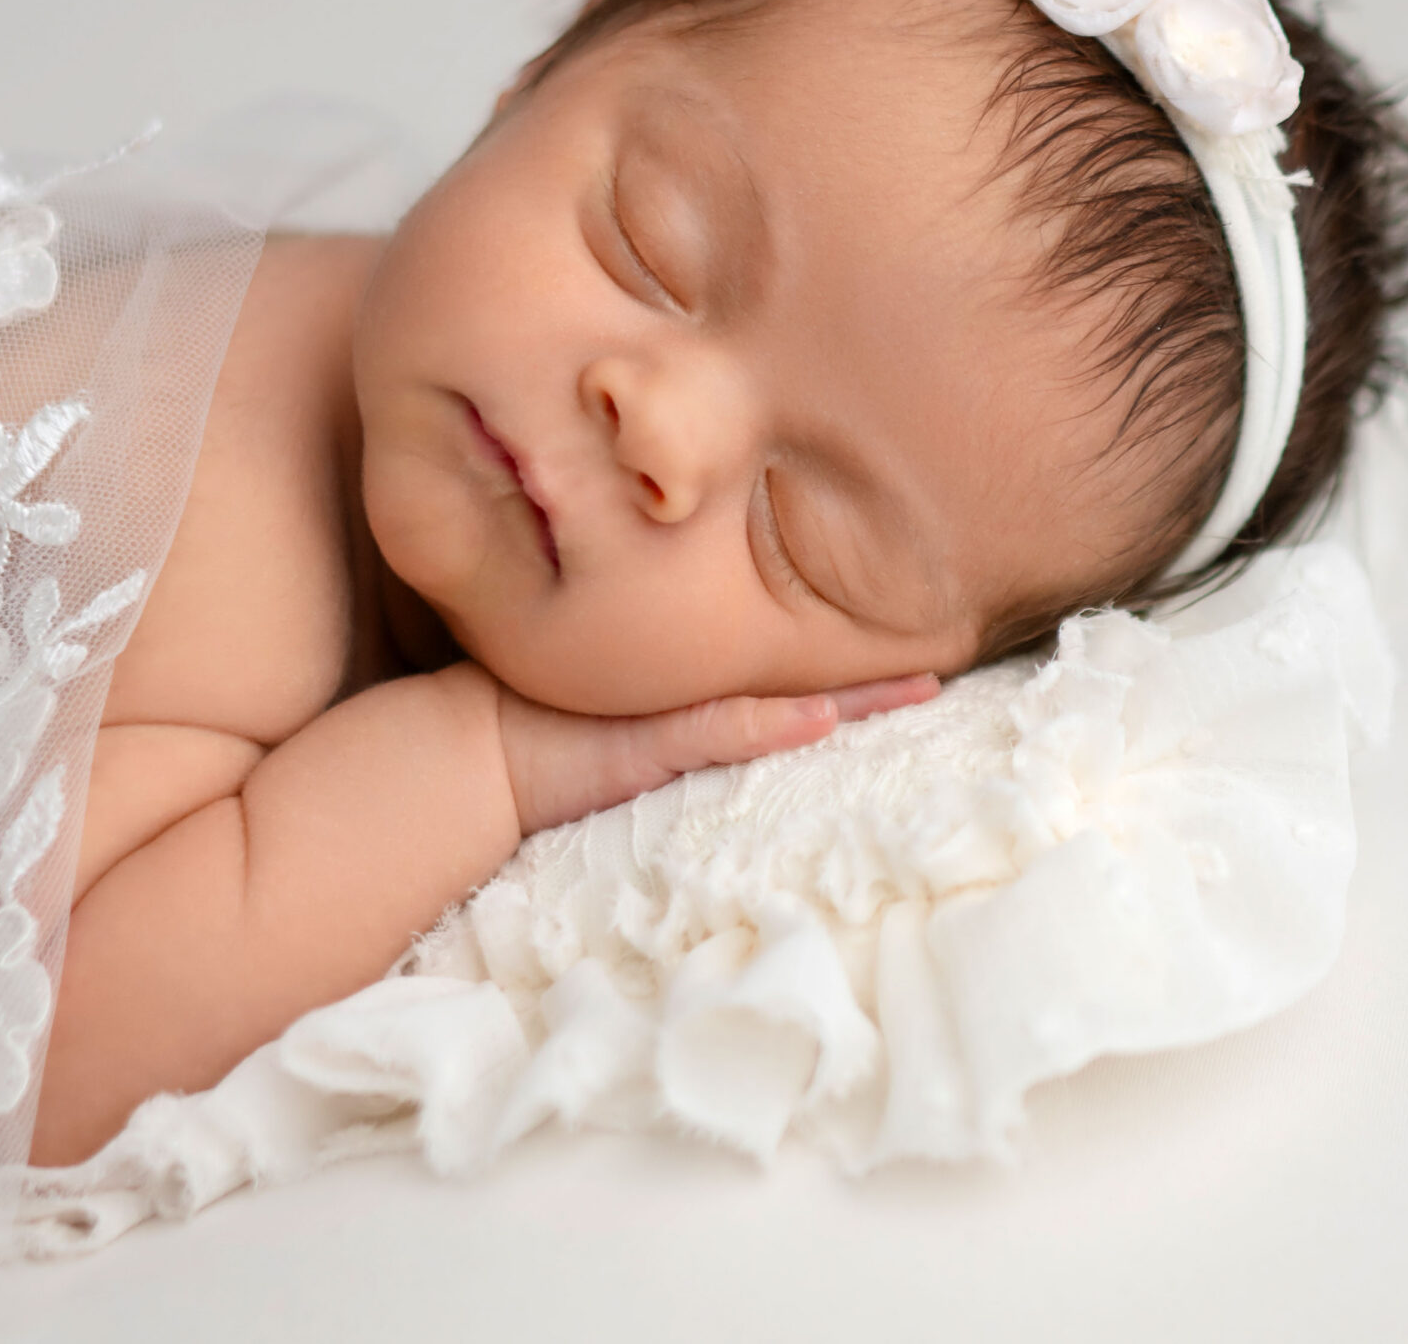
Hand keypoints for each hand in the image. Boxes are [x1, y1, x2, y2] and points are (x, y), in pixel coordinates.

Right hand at [487, 667, 940, 835]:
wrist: (463, 750)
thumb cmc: (523, 733)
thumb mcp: (603, 726)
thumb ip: (663, 721)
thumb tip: (723, 717)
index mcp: (684, 689)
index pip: (781, 672)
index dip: (846, 669)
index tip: (912, 659)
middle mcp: (686, 690)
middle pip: (798, 677)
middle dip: (871, 673)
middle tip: (944, 665)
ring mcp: (670, 712)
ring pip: (781, 699)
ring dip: (853, 698)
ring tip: (924, 686)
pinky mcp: (647, 741)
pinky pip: (724, 730)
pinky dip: (775, 725)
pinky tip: (823, 717)